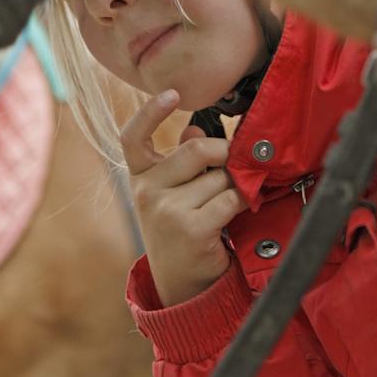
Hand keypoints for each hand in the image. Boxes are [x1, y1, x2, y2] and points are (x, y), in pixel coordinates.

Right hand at [123, 89, 247, 306]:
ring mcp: (167, 211)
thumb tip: (195, 127)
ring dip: (235, 183)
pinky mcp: (192, 229)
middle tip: (234, 162)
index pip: (132, 137)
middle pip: (197, 149)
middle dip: (224, 152)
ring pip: (219, 176)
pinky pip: (231, 198)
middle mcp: (146, 192)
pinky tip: (241, 209)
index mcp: (139, 178)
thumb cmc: (180, 230)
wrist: (181, 283)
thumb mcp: (171, 194)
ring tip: (233, 197)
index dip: (150, 112)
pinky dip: (244, 200)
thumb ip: (180, 160)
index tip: (172, 93)